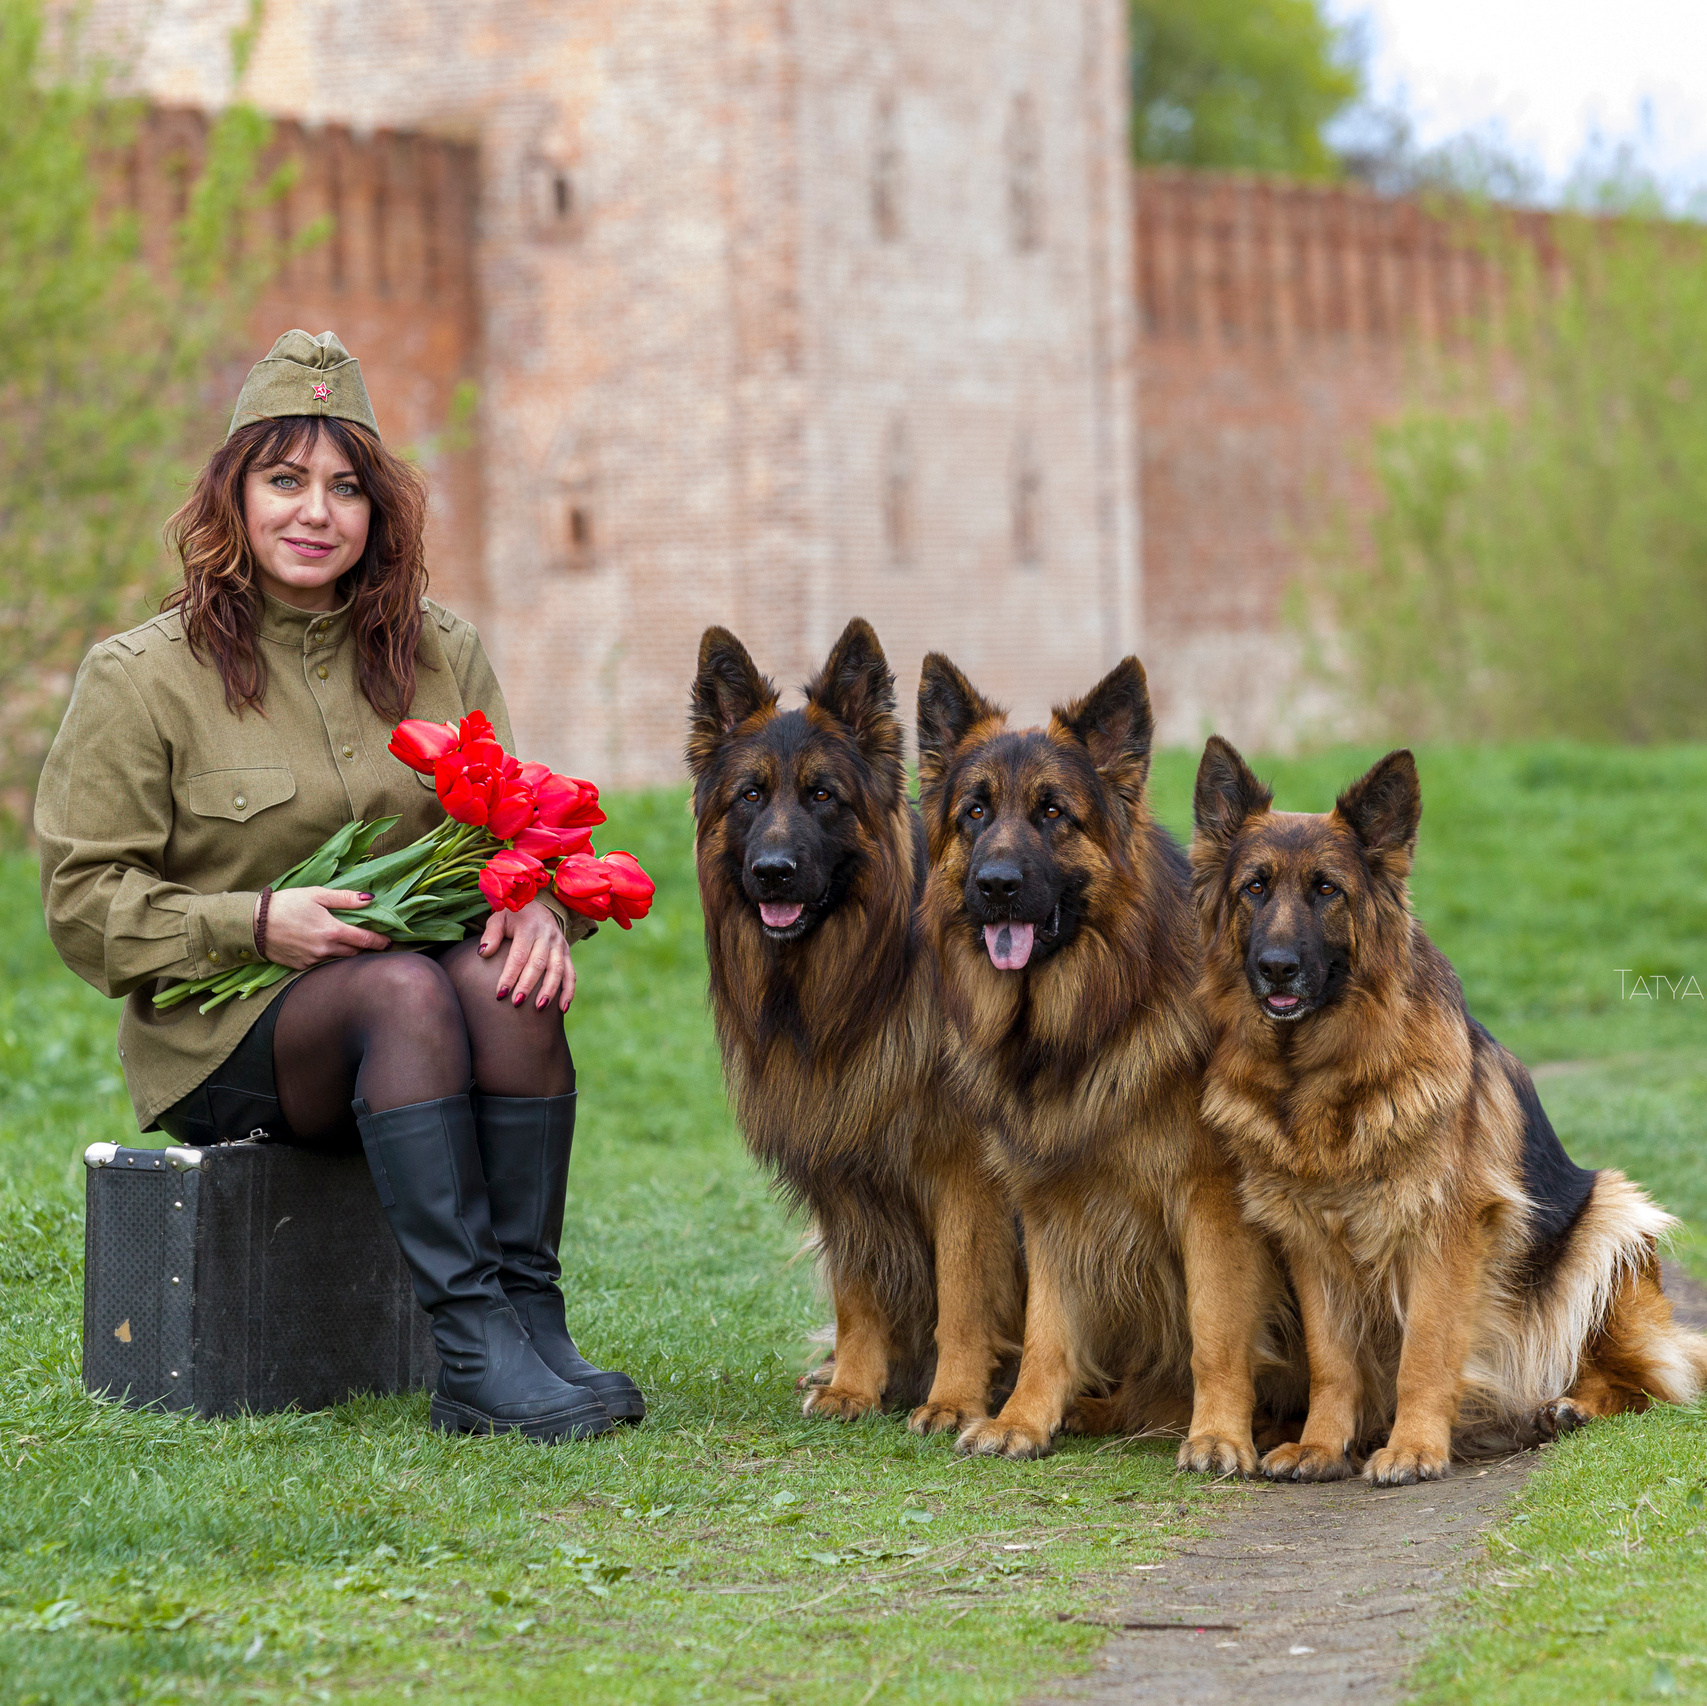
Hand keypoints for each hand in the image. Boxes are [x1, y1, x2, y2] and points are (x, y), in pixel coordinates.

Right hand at [261, 888, 390, 969]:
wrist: (254, 924)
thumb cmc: (286, 904)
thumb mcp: (316, 895)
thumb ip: (344, 899)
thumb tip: (370, 899)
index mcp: (332, 931)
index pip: (365, 940)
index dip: (380, 942)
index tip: (389, 943)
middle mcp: (325, 950)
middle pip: (355, 952)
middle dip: (365, 948)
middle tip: (372, 941)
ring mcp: (313, 960)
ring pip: (340, 960)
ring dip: (348, 953)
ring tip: (352, 944)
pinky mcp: (302, 966)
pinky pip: (323, 964)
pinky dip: (330, 957)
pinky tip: (328, 948)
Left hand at [478, 900, 574, 1012]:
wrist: (538, 906)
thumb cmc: (513, 916)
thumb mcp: (499, 918)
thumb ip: (491, 934)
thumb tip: (483, 953)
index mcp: (529, 927)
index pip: (519, 955)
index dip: (510, 975)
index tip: (499, 994)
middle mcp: (547, 936)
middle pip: (539, 964)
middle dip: (528, 985)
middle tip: (516, 1003)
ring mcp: (559, 944)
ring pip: (558, 970)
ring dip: (550, 990)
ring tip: (539, 1008)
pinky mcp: (567, 952)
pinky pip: (571, 973)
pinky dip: (569, 991)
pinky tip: (563, 1008)